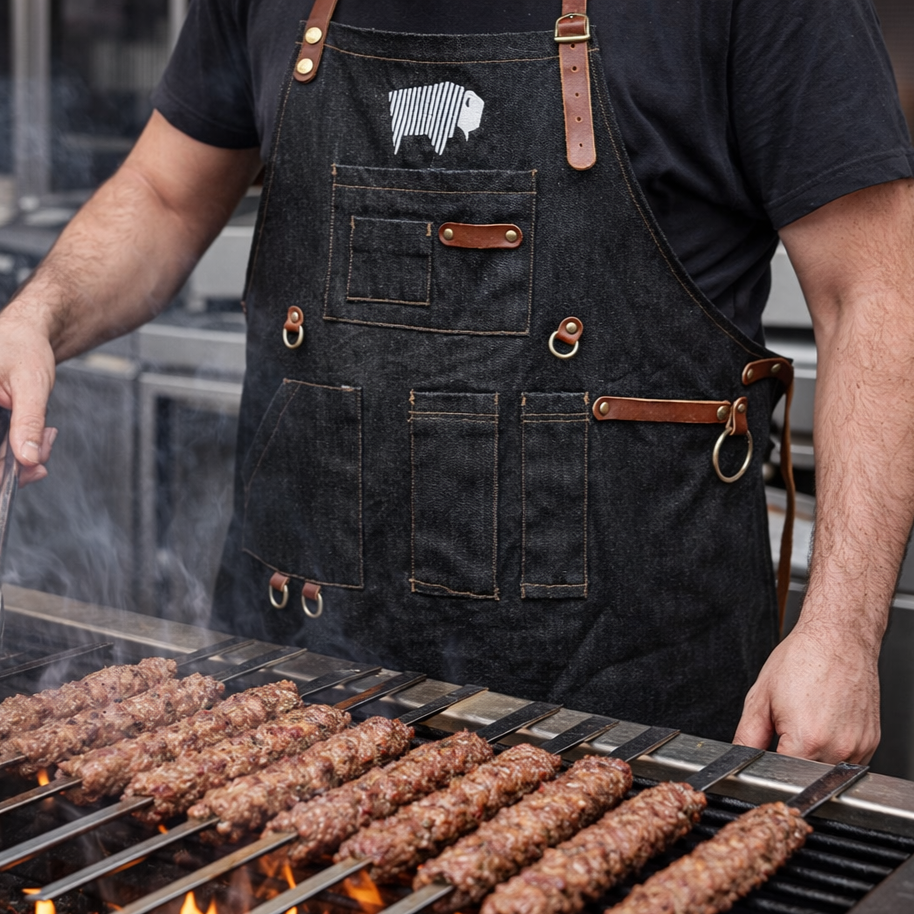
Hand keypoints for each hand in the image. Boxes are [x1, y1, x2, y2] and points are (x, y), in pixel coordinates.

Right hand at [0, 308, 57, 485]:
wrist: (25, 332)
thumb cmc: (22, 347)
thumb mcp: (30, 384)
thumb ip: (29, 422)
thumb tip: (29, 460)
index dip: (0, 472)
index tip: (27, 473)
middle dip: (17, 464)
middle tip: (44, 462)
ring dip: (23, 456)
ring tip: (48, 436)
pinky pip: (0, 446)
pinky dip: (22, 447)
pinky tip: (42, 435)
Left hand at [733, 622, 880, 763]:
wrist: (838, 638)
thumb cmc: (802, 659)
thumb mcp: (761, 697)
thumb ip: (748, 735)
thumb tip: (740, 757)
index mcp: (806, 739)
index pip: (783, 776)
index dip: (770, 766)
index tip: (768, 753)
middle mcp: (837, 748)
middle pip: (806, 775)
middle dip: (792, 759)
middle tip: (787, 729)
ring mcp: (858, 747)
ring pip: (828, 770)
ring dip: (815, 755)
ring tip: (809, 720)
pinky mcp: (871, 742)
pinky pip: (848, 760)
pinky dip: (833, 749)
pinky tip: (826, 722)